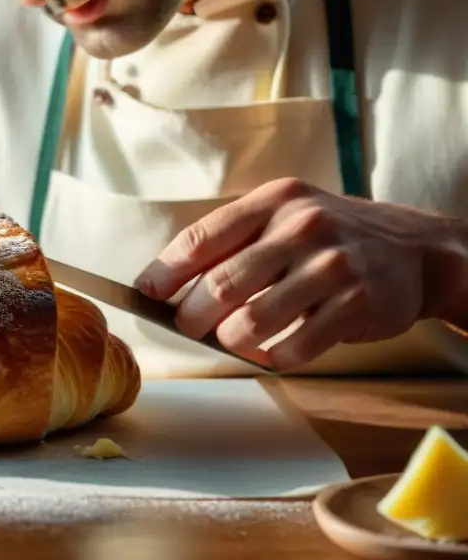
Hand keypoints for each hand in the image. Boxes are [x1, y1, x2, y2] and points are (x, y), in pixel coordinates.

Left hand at [135, 178, 467, 370]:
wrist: (415, 250)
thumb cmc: (329, 238)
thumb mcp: (284, 217)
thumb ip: (233, 242)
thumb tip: (165, 285)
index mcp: (274, 201)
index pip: (203, 238)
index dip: (166, 271)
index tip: (144, 293)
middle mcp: (303, 226)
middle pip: (221, 284)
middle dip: (191, 315)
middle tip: (186, 327)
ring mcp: (332, 265)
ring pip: (253, 320)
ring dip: (230, 340)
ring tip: (230, 340)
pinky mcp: (357, 304)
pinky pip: (294, 347)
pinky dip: (271, 358)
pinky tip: (269, 352)